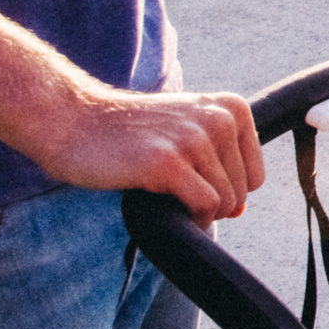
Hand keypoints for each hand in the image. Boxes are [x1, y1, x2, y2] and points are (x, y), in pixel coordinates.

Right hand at [33, 85, 265, 225]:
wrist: (74, 121)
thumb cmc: (130, 132)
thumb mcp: (186, 130)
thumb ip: (219, 162)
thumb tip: (239, 209)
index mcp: (231, 108)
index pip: (254, 175)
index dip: (227, 192)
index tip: (195, 187)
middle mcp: (218, 119)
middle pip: (241, 191)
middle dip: (213, 206)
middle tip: (176, 195)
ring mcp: (193, 139)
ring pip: (225, 201)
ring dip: (200, 214)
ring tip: (168, 197)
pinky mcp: (167, 163)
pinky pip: (205, 206)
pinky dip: (193, 220)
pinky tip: (168, 209)